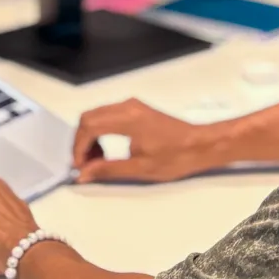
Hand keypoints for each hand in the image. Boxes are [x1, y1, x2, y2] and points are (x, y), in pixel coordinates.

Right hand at [73, 98, 212, 183]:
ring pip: (97, 115)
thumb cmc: (173, 157)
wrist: (198, 145)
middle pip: (89, 117)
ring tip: (96, 160)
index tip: (79, 167)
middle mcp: (127, 106)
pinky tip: (107, 150)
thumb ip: (108, 169)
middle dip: (81, 141)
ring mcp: (132, 106)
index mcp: (127, 118)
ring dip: (90, 136)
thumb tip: (84, 173)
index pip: (89, 126)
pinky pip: (108, 115)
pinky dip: (100, 131)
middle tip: (84, 165)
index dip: (79, 148)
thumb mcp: (139, 169)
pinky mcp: (136, 109)